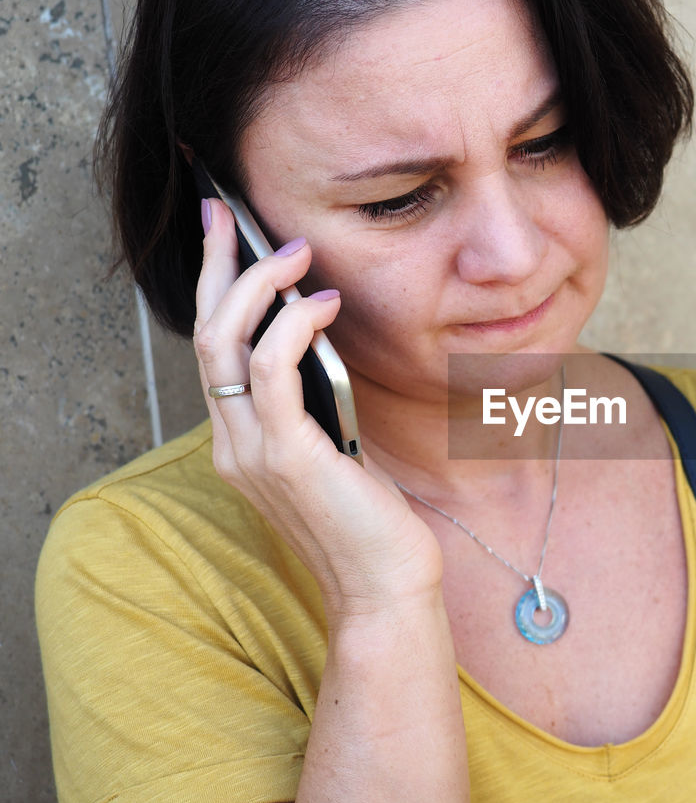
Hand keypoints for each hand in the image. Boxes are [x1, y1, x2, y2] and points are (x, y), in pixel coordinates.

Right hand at [192, 197, 443, 617]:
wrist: (384, 586)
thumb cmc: (370, 521)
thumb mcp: (338, 447)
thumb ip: (317, 401)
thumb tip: (323, 338)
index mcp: (242, 440)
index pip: (214, 350)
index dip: (213, 288)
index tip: (223, 236)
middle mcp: (232, 443)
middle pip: (204, 336)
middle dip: (215, 269)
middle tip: (230, 216)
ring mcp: (250, 451)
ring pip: (224, 344)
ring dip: (256, 287)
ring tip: (295, 256)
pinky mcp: (285, 455)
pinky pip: (271, 370)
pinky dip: (292, 326)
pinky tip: (324, 305)